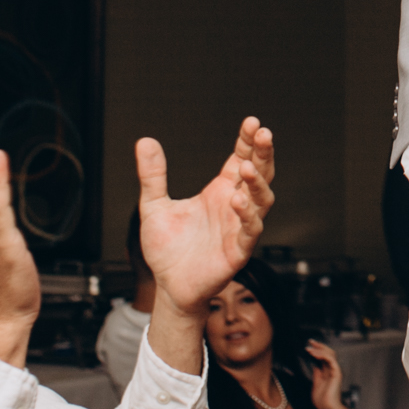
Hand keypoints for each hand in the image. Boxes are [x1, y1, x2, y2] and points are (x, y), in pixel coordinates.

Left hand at [144, 117, 276, 315]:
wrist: (167, 286)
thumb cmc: (166, 249)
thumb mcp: (153, 205)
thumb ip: (153, 175)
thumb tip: (145, 141)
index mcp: (219, 192)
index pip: (240, 158)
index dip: (247, 141)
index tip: (251, 122)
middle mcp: (233, 206)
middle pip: (259, 174)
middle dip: (263, 153)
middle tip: (263, 134)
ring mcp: (238, 228)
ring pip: (262, 200)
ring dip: (258, 182)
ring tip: (246, 166)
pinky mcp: (238, 251)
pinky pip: (250, 230)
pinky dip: (248, 215)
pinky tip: (238, 200)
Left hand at [305, 341, 347, 408]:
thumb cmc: (322, 400)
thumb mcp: (316, 383)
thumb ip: (317, 373)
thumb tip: (314, 363)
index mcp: (328, 372)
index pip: (324, 357)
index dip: (318, 349)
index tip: (309, 345)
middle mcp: (332, 370)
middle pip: (328, 353)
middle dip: (319, 346)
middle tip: (310, 342)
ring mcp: (335, 371)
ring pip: (330, 354)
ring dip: (319, 350)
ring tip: (310, 349)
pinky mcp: (337, 373)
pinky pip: (331, 360)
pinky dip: (323, 355)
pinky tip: (315, 354)